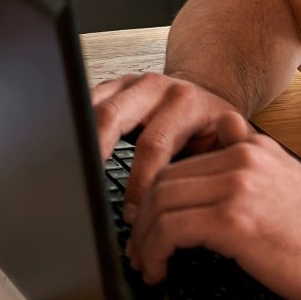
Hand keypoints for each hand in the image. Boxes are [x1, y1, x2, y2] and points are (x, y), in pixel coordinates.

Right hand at [90, 72, 259, 208]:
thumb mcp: (228, 147)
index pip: (153, 145)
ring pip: (93, 107)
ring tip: (75, 175)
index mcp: (185, 103)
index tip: (133, 216)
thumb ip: (216, 172)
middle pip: (113, 118)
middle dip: (97, 159)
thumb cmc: (217, 132)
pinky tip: (72, 153)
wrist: (209, 96)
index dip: (139, 184)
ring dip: (82, 142)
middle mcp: (156, 88)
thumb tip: (197, 212)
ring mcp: (131, 83)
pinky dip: (77, 127)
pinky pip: (86, 103)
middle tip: (90, 194)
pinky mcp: (113, 86)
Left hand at [124, 135, 300, 299]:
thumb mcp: (289, 177)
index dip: (157, 199)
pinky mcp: (234, 220)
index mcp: (253, 148)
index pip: (181, 165)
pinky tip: (161, 271)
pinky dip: (155, 252)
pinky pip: (171, 229)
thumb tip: (225, 128)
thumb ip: (252, 153)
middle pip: (163, 181)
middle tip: (138, 251)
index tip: (151, 227)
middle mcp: (242, 158)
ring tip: (146, 265)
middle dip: (143, 220)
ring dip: (144, 239)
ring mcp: (237, 186)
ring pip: (160, 203)